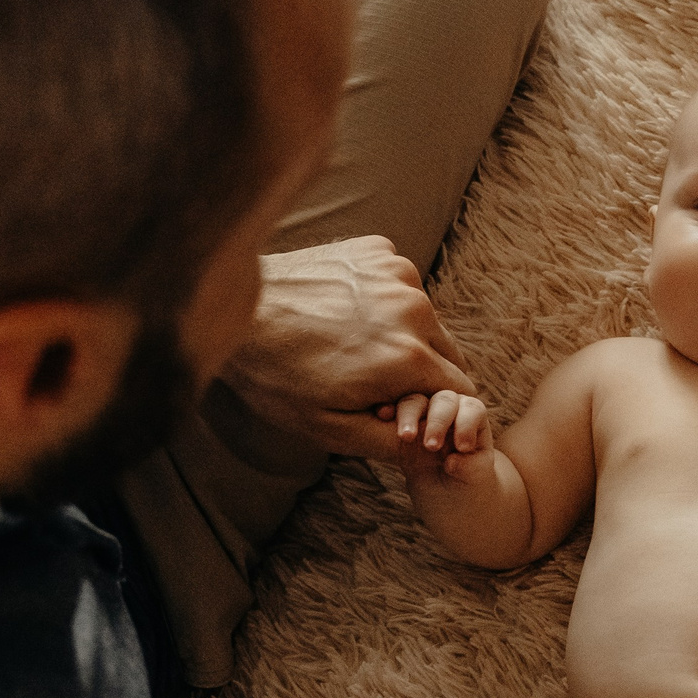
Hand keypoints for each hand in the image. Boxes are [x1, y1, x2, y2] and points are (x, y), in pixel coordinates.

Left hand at [220, 237, 472, 458]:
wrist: (235, 310)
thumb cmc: (277, 376)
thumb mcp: (331, 430)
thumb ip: (393, 443)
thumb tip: (433, 448)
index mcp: (409, 358)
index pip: (461, 390)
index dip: (436, 406)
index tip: (403, 408)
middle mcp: (415, 309)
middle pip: (450, 351)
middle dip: (424, 371)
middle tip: (376, 380)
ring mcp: (397, 272)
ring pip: (426, 316)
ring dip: (406, 333)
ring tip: (355, 343)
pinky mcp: (379, 249)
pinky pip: (401, 284)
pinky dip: (385, 299)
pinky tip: (347, 310)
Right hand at [388, 389, 494, 487]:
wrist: (445, 494)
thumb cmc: (466, 480)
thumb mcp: (475, 478)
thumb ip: (470, 467)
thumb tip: (451, 462)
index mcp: (471, 417)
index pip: (471, 409)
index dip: (466, 424)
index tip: (462, 448)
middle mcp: (448, 411)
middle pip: (444, 400)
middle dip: (438, 420)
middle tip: (431, 447)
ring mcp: (422, 416)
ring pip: (415, 401)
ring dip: (409, 415)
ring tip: (406, 437)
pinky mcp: (401, 428)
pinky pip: (391, 412)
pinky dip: (386, 410)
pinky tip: (383, 416)